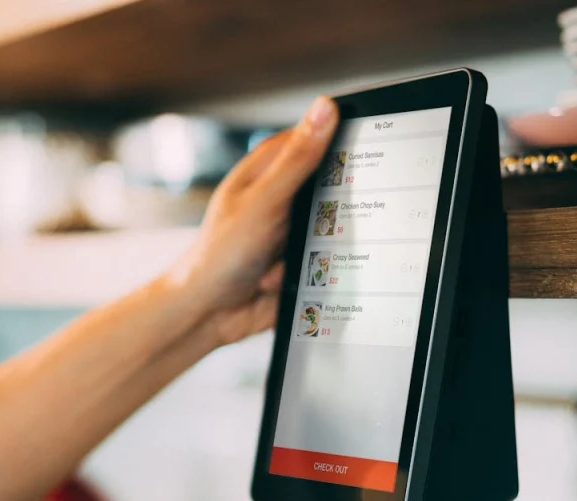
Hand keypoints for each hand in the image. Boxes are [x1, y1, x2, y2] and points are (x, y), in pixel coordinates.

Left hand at [168, 97, 338, 345]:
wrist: (208, 314)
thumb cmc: (219, 255)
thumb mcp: (264, 202)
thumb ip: (298, 159)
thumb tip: (325, 109)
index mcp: (267, 170)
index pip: (316, 137)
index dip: (343, 140)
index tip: (368, 148)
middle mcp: (281, 196)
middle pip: (332, 186)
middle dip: (331, 209)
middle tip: (304, 226)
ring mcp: (290, 230)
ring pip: (334, 227)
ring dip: (316, 248)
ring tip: (276, 262)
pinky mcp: (298, 261)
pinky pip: (327, 260)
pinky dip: (310, 272)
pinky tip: (276, 282)